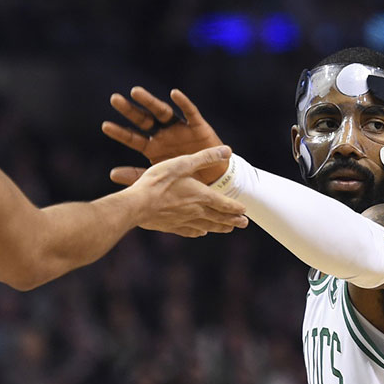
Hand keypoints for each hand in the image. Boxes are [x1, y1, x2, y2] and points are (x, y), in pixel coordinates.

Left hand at [102, 87, 226, 182]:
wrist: (212, 182)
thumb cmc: (184, 178)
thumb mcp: (159, 176)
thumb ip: (137, 175)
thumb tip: (111, 174)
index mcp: (152, 147)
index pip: (133, 138)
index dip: (120, 132)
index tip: (105, 126)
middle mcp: (163, 134)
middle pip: (143, 120)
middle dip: (129, 110)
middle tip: (114, 100)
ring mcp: (179, 128)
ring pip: (162, 112)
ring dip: (149, 102)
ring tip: (135, 93)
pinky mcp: (197, 126)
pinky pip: (190, 112)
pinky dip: (183, 103)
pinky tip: (174, 94)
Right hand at [125, 145, 247, 236]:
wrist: (138, 205)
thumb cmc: (159, 181)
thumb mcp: (183, 163)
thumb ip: (205, 157)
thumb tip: (227, 150)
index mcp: (201, 195)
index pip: (224, 203)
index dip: (235, 207)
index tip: (245, 211)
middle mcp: (196, 211)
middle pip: (219, 217)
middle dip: (233, 220)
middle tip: (244, 223)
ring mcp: (184, 220)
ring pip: (207, 226)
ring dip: (220, 228)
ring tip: (228, 229)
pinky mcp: (172, 226)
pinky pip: (190, 231)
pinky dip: (199, 232)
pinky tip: (201, 233)